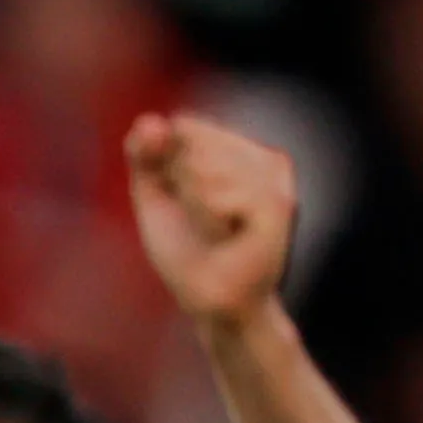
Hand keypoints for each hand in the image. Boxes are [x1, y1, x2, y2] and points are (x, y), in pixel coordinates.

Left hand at [125, 110, 298, 326]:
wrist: (212, 302)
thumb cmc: (187, 252)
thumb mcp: (155, 198)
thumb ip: (144, 157)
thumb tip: (148, 121)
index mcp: (240, 152)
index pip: (186, 128)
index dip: (167, 167)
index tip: (181, 200)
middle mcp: (264, 160)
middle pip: (194, 142)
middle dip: (181, 185)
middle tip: (201, 221)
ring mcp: (275, 181)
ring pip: (205, 166)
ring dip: (195, 206)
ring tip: (214, 231)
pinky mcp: (278, 206)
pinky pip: (220, 195)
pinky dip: (208, 219)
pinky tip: (224, 236)